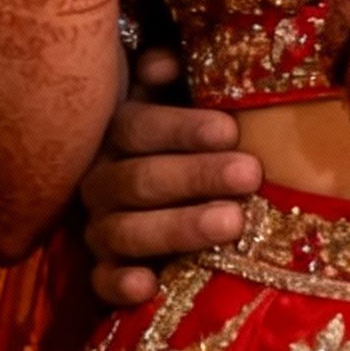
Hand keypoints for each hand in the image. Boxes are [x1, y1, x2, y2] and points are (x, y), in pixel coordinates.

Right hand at [80, 48, 260, 305]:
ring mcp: (99, 226)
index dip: (182, 128)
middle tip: (249, 175)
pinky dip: (120, 285)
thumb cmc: (194, 130)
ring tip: (233, 223)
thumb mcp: (184, 94)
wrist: (178, 185)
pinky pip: (100, 282)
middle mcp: (102, 178)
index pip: (138, 127)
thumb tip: (164, 64)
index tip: (230, 130)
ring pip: (123, 230)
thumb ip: (177, 73)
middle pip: (138, 179)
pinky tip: (148, 285)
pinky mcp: (104, 270)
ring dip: (177, 227)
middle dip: (196, 176)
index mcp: (120, 131)